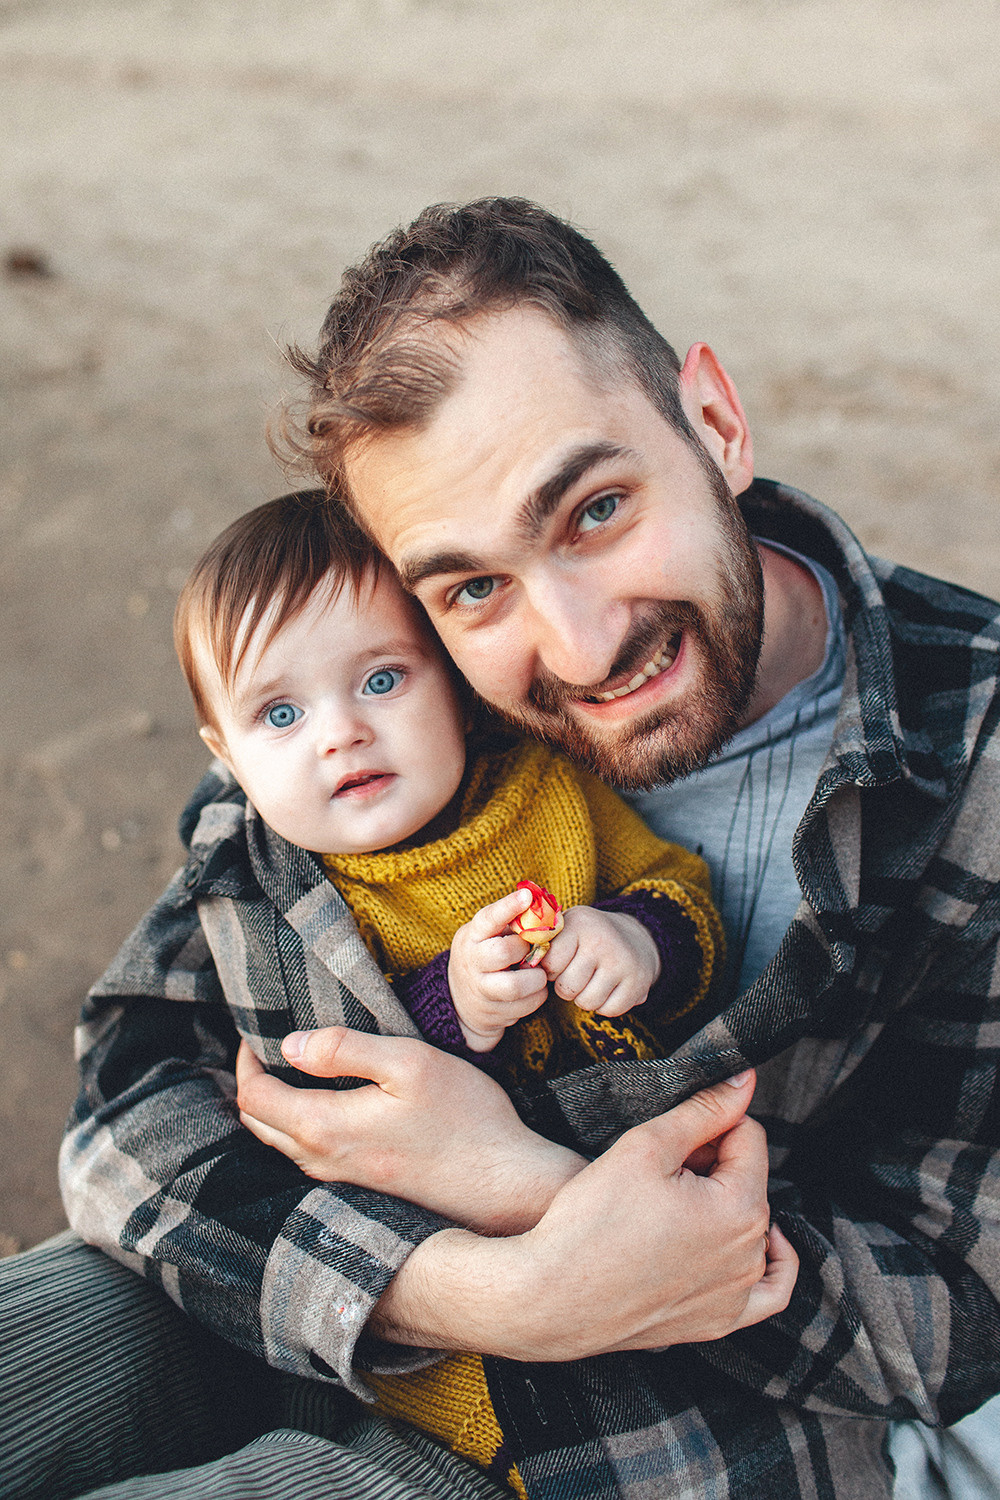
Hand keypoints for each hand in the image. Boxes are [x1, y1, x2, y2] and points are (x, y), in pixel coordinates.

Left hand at [236, 1029, 584, 1233]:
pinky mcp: (363, 1188)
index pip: (253, 1096)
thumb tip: (289, 1045)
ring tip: (296, 1070)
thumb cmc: (464, 1118)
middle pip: (259, 1123)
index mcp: (324, 1127)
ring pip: (282, 1143)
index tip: (256, 1032)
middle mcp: (322, 1162)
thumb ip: (345, 1049)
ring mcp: (341, 1181)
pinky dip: (301, 1127)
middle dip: (255, 1082)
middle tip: (268, 1047)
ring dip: (277, 1106)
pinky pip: (310, 1157)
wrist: (504, 1186)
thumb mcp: (409, 1064)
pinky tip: (330, 1104)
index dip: (245, 1060)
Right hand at [373, 1070, 798, 1357]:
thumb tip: (744, 1079)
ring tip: (669, 1204)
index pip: (749, 1136)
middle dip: (714, 1164)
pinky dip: (766, 1263)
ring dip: (721, 1205)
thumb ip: (703, 1110)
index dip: (709, 1124)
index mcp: (740, 1208)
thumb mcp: (645, 1146)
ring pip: (750, 1226)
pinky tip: (752, 1245)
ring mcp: (736, 1296)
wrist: (551, 1298)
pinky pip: (765, 1292)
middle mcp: (749, 1256)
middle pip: (748, 1180)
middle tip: (659, 1169)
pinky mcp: (718, 1323)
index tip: (672, 1135)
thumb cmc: (591, 1220)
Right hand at [447, 887, 549, 1049]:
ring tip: (539, 975)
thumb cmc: (485, 958)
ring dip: (535, 980)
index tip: (528, 895)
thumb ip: (510, 926)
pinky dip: (537, 998)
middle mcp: (472, 962)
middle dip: (524, 951)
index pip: (488, 918)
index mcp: (471, 936)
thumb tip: (545, 910)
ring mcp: (480, 989)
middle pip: (502, 952)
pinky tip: (534, 990)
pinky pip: (524, 1006)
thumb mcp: (487, 937)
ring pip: (514, 986)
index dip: (509, 906)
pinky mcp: (492, 1013)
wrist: (460, 1002)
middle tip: (530, 951)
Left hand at [539, 905, 660, 1015]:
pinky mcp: (638, 982)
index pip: (549, 964)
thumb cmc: (589, 937)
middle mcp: (602, 940)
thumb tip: (521, 968)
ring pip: (586, 1002)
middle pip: (566, 987)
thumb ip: (542, 942)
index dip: (551, 969)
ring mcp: (622, 962)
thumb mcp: (568, 927)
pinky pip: (608, 1010)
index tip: (560, 962)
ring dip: (585, 998)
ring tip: (592, 980)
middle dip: (567, 987)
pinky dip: (605, 1006)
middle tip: (577, 974)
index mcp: (579, 923)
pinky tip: (609, 988)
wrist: (637, 937)